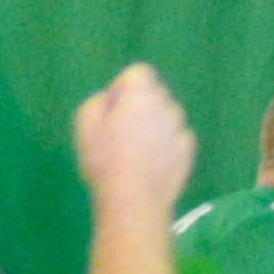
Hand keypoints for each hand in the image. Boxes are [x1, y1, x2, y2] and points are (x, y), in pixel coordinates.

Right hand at [74, 63, 198, 215]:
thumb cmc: (105, 160)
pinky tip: (152, 164)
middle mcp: (166, 106)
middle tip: (123, 132)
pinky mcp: (189, 151)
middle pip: (154, 94)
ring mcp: (180, 128)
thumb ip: (98, 101)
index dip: (123, 88)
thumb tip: (110, 99)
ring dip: (155, 125)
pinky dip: (167, 145)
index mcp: (141, 95)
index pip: (138, 73)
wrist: (134, 200)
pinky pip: (176, 138)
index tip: (113, 110)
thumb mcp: (85, 124)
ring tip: (138, 152)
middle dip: (141, 105)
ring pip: (167, 116)